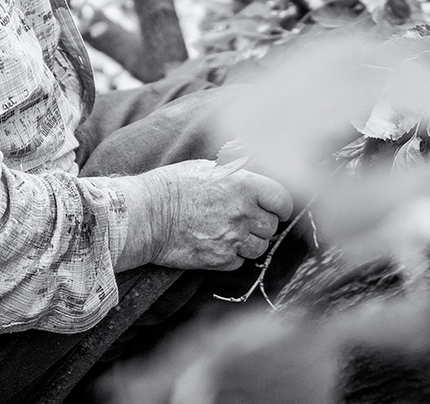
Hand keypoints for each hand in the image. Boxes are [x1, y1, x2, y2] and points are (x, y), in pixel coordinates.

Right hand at [111, 160, 292, 271]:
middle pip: (272, 226)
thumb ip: (237, 174)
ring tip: (231, 232)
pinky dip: (233, 256)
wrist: (146, 214)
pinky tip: (218, 244)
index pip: (283, 200)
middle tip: (246, 218)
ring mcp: (232, 238)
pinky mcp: (219, 260)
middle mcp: (243, 212)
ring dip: (250, 242)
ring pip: (259, 248)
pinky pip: (239, 262)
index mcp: (244, 185)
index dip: (281, 205)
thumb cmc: (173, 185)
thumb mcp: (208, 167)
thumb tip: (255, 176)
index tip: (277, 208)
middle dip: (263, 224)